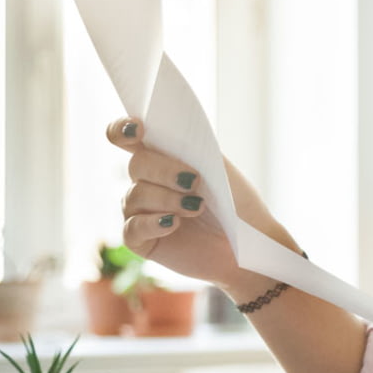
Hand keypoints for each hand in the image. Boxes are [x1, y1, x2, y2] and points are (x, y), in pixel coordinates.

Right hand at [106, 117, 296, 292]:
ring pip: (135, 195)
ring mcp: (139, 212)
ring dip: (168, 199)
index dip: (123, 129)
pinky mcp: (140, 241)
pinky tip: (174, 223)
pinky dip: (154, 223)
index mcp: (162, 159)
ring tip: (197, 208)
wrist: (249, 243)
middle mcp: (145, 182)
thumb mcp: (220, 171)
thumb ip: (192, 150)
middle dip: (165, 170)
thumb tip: (168, 135)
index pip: (126, 138)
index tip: (139, 129)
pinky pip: (132, 228)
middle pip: (136, 164)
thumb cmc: (237, 205)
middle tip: (195, 181)